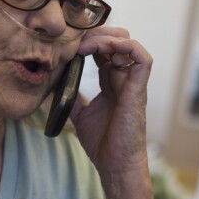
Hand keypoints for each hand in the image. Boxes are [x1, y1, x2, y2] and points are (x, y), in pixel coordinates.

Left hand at [68, 27, 151, 177]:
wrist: (114, 163)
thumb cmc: (102, 143)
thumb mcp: (80, 115)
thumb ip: (73, 98)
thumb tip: (56, 87)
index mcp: (111, 83)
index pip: (103, 50)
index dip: (88, 41)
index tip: (68, 45)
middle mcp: (123, 79)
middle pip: (116, 41)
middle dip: (96, 34)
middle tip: (76, 41)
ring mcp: (132, 82)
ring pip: (129, 44)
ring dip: (107, 38)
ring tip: (87, 44)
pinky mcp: (139, 88)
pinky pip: (143, 58)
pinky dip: (126, 47)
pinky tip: (104, 49)